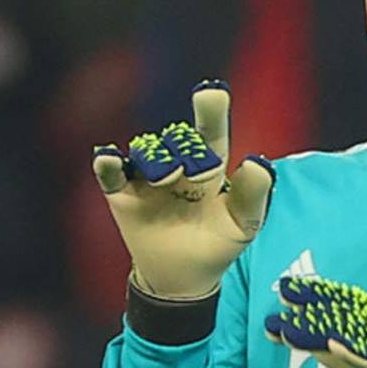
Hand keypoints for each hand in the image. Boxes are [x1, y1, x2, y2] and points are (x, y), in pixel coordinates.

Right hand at [92, 80, 274, 298]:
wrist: (183, 277)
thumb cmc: (218, 244)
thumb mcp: (243, 224)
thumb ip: (253, 194)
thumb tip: (258, 161)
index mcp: (209, 167)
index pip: (211, 133)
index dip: (212, 110)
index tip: (213, 90)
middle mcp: (178, 165)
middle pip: (178, 140)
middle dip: (186, 148)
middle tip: (198, 171)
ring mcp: (148, 178)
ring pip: (147, 152)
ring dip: (155, 158)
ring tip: (167, 177)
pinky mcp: (122, 194)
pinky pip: (111, 173)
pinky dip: (109, 164)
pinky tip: (109, 158)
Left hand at [265, 276, 366, 367]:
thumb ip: (347, 364)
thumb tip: (319, 344)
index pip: (339, 323)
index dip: (314, 308)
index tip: (289, 292)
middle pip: (342, 323)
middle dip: (312, 309)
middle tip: (283, 291)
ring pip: (351, 339)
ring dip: (322, 327)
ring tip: (295, 314)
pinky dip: (350, 355)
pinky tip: (329, 344)